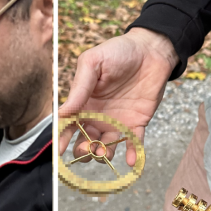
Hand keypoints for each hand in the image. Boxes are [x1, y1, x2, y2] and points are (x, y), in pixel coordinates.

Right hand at [59, 27, 178, 166]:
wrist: (150, 50)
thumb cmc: (118, 52)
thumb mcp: (93, 63)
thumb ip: (79, 88)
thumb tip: (63, 113)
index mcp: (84, 102)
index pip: (69, 125)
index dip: (62, 138)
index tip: (59, 151)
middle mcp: (98, 116)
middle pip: (86, 141)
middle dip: (84, 150)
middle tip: (89, 149)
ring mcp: (118, 122)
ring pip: (107, 147)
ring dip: (104, 155)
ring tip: (105, 153)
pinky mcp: (137, 123)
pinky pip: (134, 143)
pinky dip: (133, 154)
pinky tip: (132, 161)